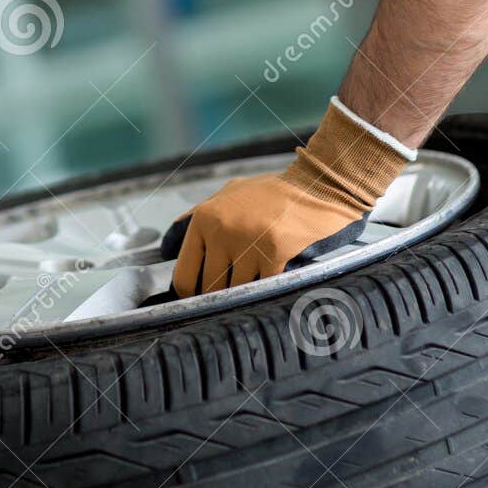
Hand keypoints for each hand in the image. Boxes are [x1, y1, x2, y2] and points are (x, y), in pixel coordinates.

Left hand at [168, 98, 415, 295]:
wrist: (318, 186)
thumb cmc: (272, 194)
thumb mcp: (229, 194)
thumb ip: (199, 216)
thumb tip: (169, 246)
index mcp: (205, 218)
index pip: (184, 275)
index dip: (191, 296)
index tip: (200, 301)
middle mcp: (221, 230)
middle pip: (210, 289)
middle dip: (222, 295)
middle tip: (235, 290)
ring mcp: (247, 242)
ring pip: (236, 292)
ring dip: (247, 291)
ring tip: (259, 278)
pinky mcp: (274, 253)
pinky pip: (262, 287)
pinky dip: (268, 287)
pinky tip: (275, 276)